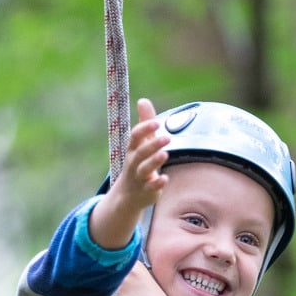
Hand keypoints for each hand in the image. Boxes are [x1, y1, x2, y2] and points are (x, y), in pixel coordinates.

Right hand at [90, 98, 170, 249]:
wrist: (128, 195)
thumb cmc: (138, 163)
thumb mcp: (140, 144)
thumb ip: (145, 123)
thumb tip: (143, 100)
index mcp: (133, 150)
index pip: (135, 137)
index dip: (144, 129)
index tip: (156, 122)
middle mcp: (134, 163)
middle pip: (141, 153)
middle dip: (152, 145)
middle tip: (167, 137)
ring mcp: (139, 178)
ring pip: (144, 170)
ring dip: (153, 162)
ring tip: (165, 154)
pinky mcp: (147, 191)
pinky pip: (151, 188)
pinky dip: (157, 184)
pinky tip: (165, 178)